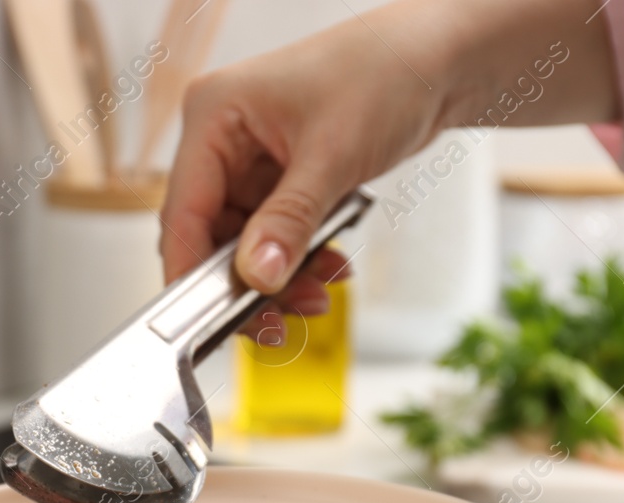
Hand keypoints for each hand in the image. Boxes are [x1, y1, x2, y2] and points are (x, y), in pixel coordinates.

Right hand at [158, 16, 442, 336]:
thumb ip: (290, 221)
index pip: (183, 209)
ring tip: (317, 296)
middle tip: (277, 321)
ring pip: (243, 243)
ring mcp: (251, 159)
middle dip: (247, 281)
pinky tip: (330, 268)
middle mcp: (223, 138)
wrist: (440, 59)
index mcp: (214, 115)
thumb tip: (256, 275)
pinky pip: (275, 234)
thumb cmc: (386, 72)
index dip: (192, 271)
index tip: (208, 320)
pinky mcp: (280, 177)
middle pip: (209, 235)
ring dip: (279, 277)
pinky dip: (299, 258)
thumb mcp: (333, 154)